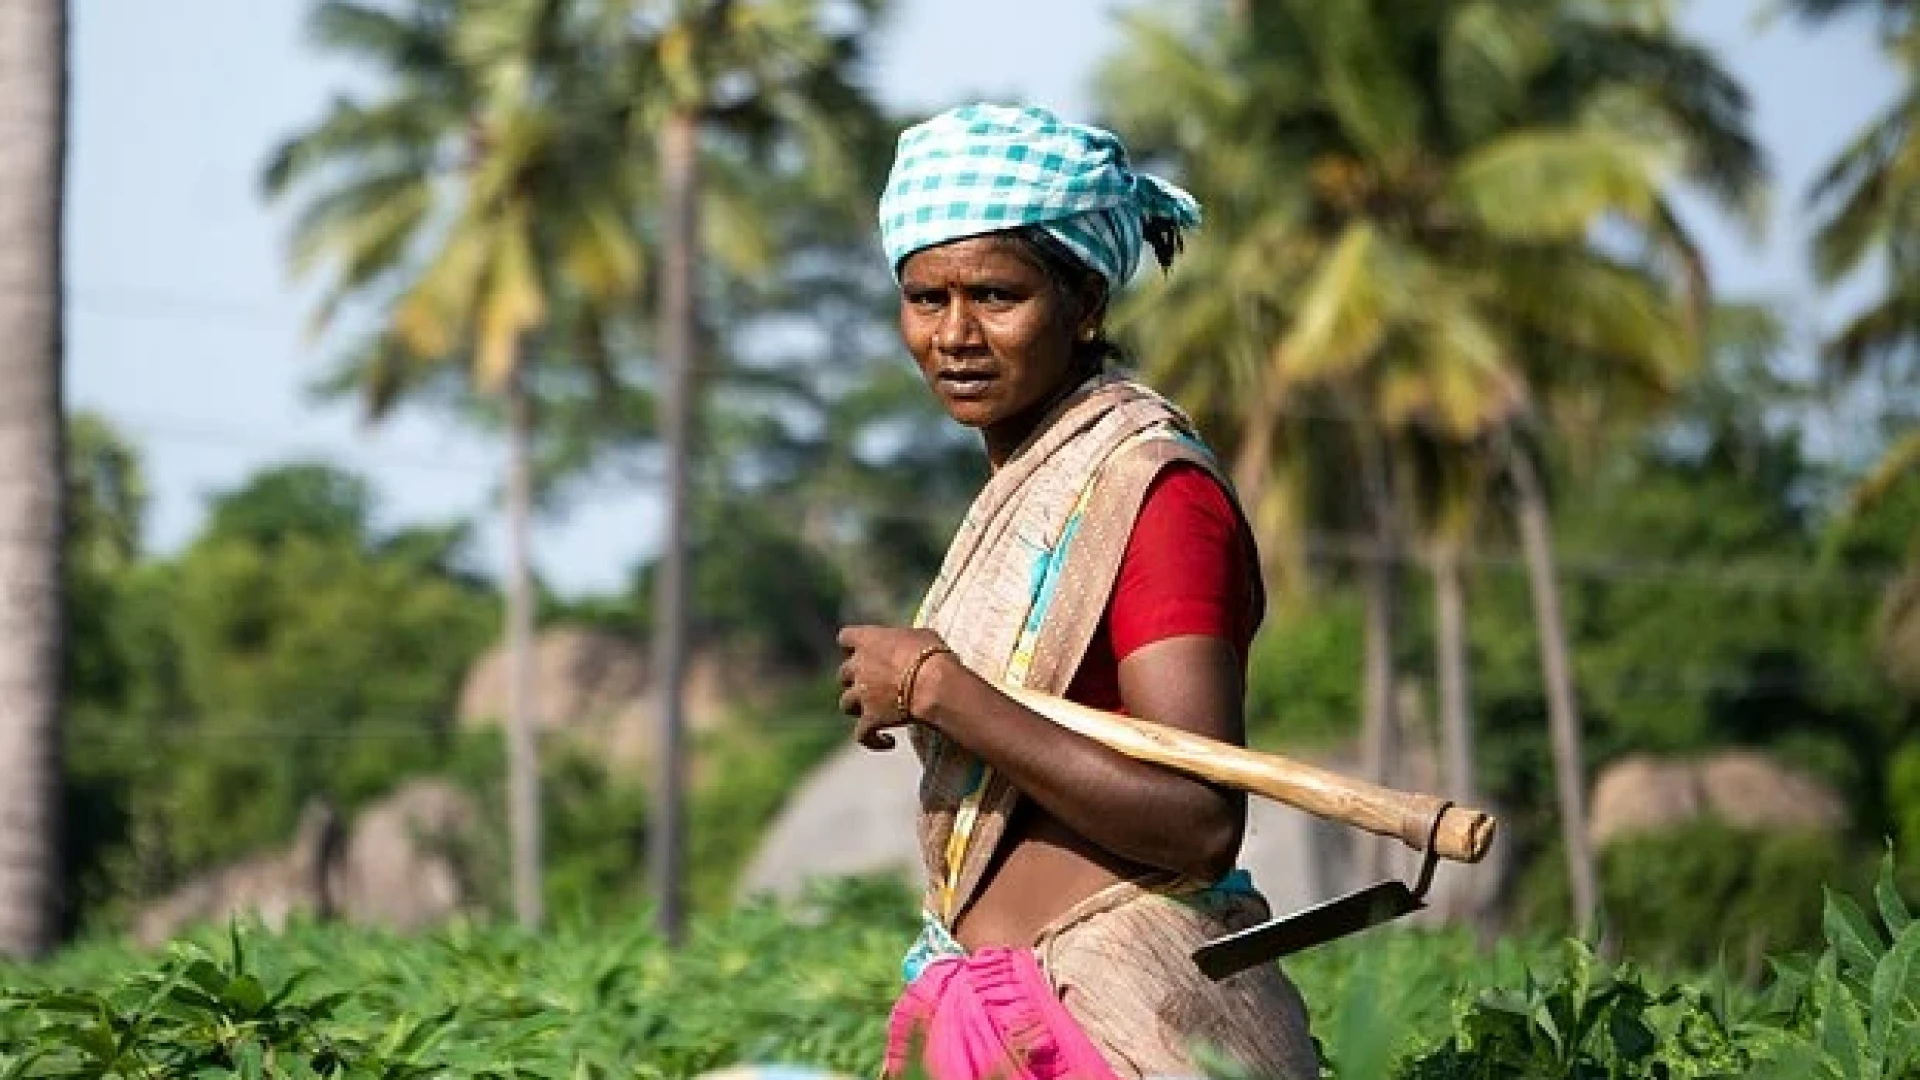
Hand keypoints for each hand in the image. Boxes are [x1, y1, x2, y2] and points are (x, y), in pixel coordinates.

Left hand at [836, 625, 950, 750]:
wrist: (935, 685)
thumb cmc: (931, 655)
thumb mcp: (921, 636)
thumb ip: (905, 640)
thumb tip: (910, 644)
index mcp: (869, 640)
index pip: (846, 636)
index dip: (852, 644)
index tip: (863, 649)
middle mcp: (859, 667)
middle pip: (843, 674)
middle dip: (855, 679)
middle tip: (874, 683)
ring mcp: (862, 695)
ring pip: (845, 704)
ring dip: (857, 707)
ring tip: (877, 711)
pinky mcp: (870, 720)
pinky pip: (862, 735)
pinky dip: (872, 740)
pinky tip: (888, 742)